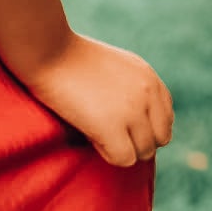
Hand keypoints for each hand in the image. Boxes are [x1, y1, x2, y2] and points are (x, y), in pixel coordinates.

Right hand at [24, 32, 173, 166]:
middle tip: (107, 130)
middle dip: (136, 140)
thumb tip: (134, 119)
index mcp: (150, 79)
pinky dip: (107, 153)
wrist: (46, 51)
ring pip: (144, 152)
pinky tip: (89, 135)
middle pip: (160, 138)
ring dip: (121, 148)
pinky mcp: (112, 128)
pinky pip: (124, 159)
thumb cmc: (68, 57)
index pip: (165, 119)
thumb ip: (133, 88)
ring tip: (95, 130)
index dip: (143, 126)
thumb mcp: (114, 65)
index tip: (117, 121)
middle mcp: (148, 95)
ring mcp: (132, 112)